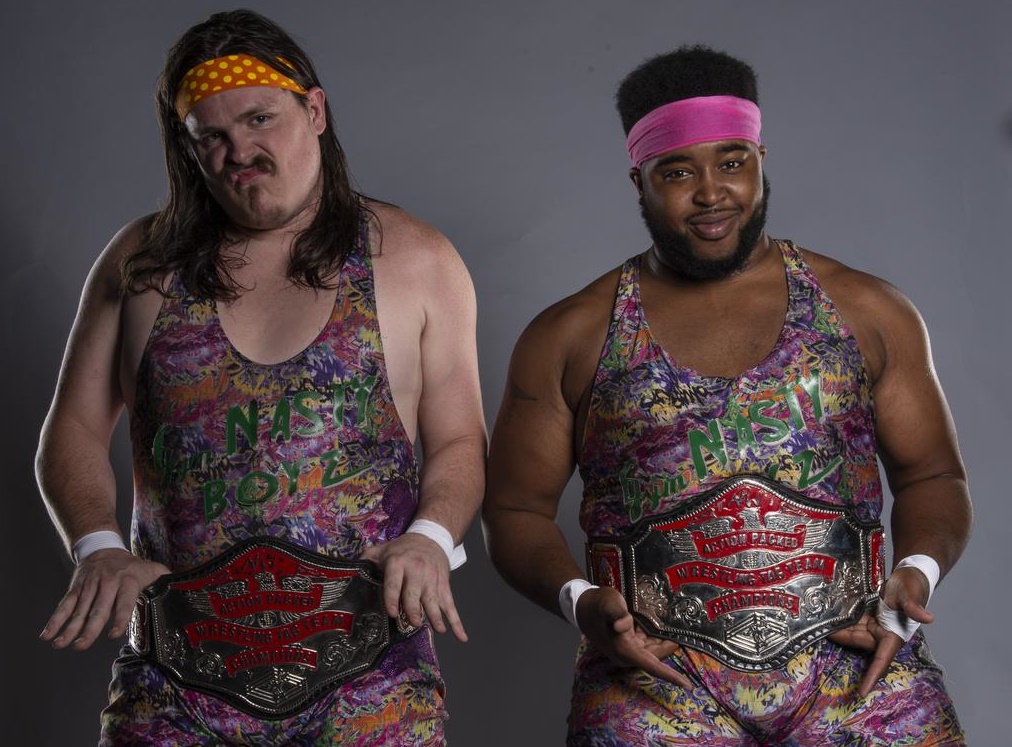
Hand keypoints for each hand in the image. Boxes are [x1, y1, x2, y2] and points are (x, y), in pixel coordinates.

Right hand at [40, 549, 169, 650]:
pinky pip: (64, 605)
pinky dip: (55, 620)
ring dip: (69, 628)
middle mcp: (107, 583)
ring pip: (78, 609)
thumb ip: (164, 579)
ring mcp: (89, 586)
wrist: (102, 546)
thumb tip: (185, 589)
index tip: (113, 634)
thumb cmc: (131, 565)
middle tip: (81, 645)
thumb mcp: (150, 568)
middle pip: (98, 608)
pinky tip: (48, 635)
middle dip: (89, 628)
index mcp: (128, 580)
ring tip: (61, 644)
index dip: (119, 617)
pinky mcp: (76, 589)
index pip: (124, 600)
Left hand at [360, 533, 466, 641]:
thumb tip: (347, 570)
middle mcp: (417, 571)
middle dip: (414, 610)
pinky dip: (456, 622)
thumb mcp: (383, 549)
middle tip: (412, 623)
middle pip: (415, 594)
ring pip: (434, 600)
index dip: (392, 598)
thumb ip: (367, 559)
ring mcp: (432, 579)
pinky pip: (450, 605)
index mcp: (398, 564)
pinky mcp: (444, 586)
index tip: (391, 612)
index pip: (394, 583)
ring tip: (437, 630)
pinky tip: (461, 637)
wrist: (431, 537)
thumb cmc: (403, 548)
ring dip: (435, 616)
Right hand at [575, 586, 691, 688]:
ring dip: (662, 641)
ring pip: (652, 650)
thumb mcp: (607, 602)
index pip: (652, 666)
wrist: (581, 606)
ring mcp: (627, 650)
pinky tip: (659, 626)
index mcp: (624, 650)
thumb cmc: (596, 605)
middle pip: (656, 657)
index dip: (670, 676)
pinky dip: (654, 637)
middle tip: (682, 633)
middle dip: (669, 647)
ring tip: (673, 627)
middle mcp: (627, 654)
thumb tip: (622, 625)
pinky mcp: (626, 643)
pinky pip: (646, 644)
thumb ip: (616, 611)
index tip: (687, 685)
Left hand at [828, 565, 933, 696]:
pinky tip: (825, 618)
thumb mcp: (911, 594)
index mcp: (893, 636)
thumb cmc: (912, 586)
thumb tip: (928, 618)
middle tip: (817, 633)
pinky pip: (851, 623)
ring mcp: (873, 626)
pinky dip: (840, 622)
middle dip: (840, 640)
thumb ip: (914, 606)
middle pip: (857, 642)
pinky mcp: (867, 617)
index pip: (881, 661)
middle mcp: (882, 635)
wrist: (908, 575)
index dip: (871, 677)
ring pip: (852, 633)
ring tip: (816, 626)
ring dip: (837, 631)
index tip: (861, 693)